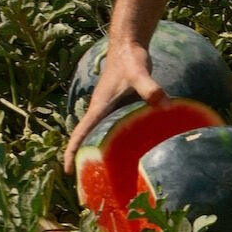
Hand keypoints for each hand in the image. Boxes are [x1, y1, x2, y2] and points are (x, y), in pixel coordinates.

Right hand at [62, 41, 165, 173]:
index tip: (68, 172)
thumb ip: (150, 88)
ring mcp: (107, 110)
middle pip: (86, 140)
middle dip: (83, 161)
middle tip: (88, 186)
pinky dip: (113, 144)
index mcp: (99, 107)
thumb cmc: (130, 59)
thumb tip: (164, 103)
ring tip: (104, 179)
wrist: (128, 45)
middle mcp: (99, 111)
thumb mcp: (139, 73)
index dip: (72, 152)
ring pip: (98, 136)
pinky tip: (125, 156)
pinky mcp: (116, 108)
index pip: (81, 133)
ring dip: (97, 154)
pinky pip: (111, 130)